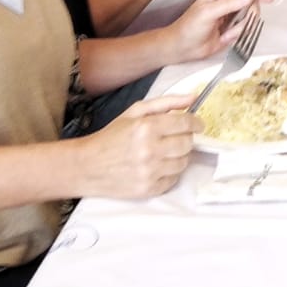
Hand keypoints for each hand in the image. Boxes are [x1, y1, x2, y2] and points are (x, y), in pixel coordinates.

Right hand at [75, 91, 200, 198]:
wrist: (87, 166)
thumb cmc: (111, 136)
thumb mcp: (135, 112)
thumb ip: (166, 102)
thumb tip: (193, 98)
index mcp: (146, 127)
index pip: (185, 124)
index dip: (196, 123)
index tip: (198, 124)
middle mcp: (150, 150)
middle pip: (187, 144)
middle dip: (186, 138)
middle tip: (177, 137)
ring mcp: (149, 172)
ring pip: (183, 162)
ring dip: (179, 155)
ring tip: (165, 151)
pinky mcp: (148, 189)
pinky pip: (173, 179)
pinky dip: (170, 172)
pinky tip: (158, 165)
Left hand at [163, 0, 271, 65]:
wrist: (182, 48)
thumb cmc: (189, 28)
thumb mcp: (208, 13)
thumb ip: (229, 3)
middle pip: (252, 2)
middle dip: (246, 17)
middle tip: (236, 26)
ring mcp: (231, 13)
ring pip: (250, 17)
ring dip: (241, 28)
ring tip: (225, 33)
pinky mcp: (233, 26)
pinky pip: (246, 28)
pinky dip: (238, 34)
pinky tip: (225, 37)